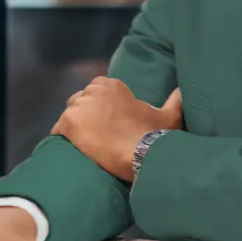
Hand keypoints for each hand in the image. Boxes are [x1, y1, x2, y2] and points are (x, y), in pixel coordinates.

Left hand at [52, 78, 182, 180]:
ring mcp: (79, 107)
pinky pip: (58, 129)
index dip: (99, 106)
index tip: (105, 121)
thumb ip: (175, 100)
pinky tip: (72, 149)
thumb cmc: (153, 134)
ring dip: (75, 126)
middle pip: (81, 101)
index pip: (96, 90)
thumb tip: (183, 91)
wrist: (140, 155)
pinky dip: (63, 138)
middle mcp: (93, 91)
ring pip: (70, 114)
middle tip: (95, 133)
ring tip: (84, 143)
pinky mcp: (68, 123)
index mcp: (112, 85)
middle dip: (86, 114)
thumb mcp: (169, 115)